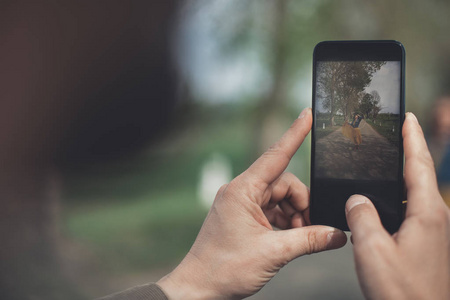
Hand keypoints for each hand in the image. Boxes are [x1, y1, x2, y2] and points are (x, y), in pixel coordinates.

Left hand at [157, 108, 346, 298]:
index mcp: (242, 191)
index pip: (275, 155)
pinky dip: (284, 223)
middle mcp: (241, 192)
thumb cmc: (224, 269)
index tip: (306, 115)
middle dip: (301, 206)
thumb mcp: (273, 253)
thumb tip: (338, 234)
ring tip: (296, 240)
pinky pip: (272, 211)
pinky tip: (287, 239)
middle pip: (284, 184)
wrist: (199, 288)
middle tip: (309, 231)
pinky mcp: (243, 216)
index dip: (294, 134)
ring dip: (294, 217)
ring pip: (280, 199)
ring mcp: (241, 204)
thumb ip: (309, 240)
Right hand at [345, 113, 449, 299]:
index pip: (419, 164)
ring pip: (416, 193)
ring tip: (387, 164)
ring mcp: (433, 232)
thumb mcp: (372, 249)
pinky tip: (382, 205)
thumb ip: (362, 216)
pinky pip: (411, 211)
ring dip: (403, 175)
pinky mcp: (426, 244)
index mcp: (427, 213)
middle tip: (397, 132)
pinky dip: (398, 198)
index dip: (413, 137)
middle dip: (410, 150)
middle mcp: (435, 219)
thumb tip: (357, 200)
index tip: (409, 117)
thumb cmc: (402, 292)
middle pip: (421, 174)